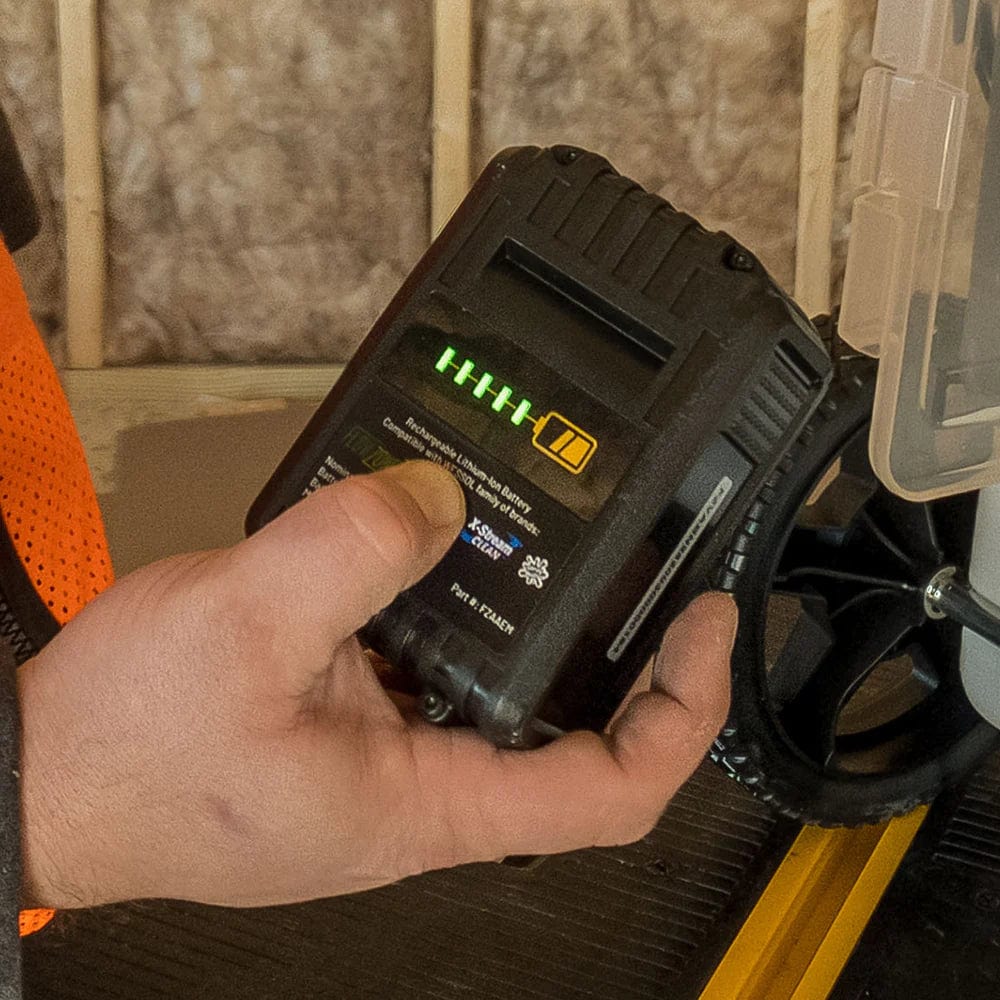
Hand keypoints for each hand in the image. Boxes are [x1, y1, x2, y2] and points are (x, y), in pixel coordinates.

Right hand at [19, 461, 734, 908]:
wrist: (47, 772)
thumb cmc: (126, 749)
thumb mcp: (246, 623)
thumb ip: (357, 548)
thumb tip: (437, 500)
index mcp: (424, 801)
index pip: (612, 789)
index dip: (683, 708)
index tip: (704, 627)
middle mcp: (421, 788)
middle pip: (577, 737)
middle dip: (630, 657)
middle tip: (658, 576)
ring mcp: (388, 756)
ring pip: (506, 695)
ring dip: (546, 627)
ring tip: (571, 550)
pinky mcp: (353, 723)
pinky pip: (438, 665)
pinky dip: (466, 610)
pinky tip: (456, 556)